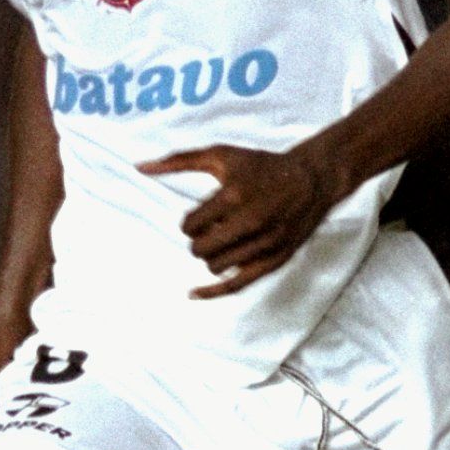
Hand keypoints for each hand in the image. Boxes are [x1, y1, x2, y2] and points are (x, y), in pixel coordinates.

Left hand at [137, 142, 344, 297]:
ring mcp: (265, 243)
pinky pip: (237, 285)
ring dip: (211, 256)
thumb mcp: (220, 155)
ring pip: (216, 267)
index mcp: (234, 195)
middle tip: (211, 229)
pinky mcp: (275, 260)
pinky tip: (192, 294)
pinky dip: (212, 292)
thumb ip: (177, 160)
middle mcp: (251, 221)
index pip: (190, 226)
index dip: (190, 223)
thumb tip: (138, 166)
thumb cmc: (260, 166)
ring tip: (223, 241)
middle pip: (200, 249)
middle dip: (198, 241)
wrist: (311, 179)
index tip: (202, 215)